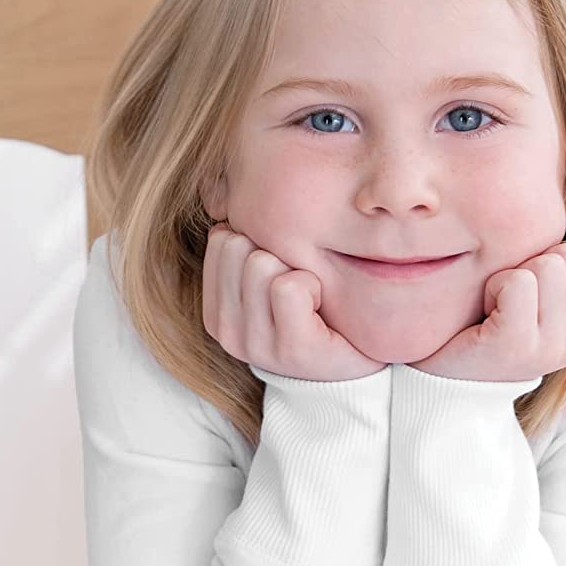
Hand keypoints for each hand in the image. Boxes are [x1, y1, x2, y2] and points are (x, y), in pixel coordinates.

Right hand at [203, 222, 384, 380]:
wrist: (349, 372)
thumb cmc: (312, 314)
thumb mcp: (268, 282)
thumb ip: (247, 246)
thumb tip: (231, 193)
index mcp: (216, 310)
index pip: (221, 239)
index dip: (259, 242)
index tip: (280, 271)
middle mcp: (226, 330)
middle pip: (239, 246)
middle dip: (276, 253)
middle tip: (299, 286)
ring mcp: (255, 344)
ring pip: (262, 263)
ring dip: (297, 270)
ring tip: (311, 298)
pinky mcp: (290, 350)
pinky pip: (289, 286)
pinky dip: (314, 286)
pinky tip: (321, 307)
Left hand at [410, 234, 565, 383]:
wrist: (445, 385)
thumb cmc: (487, 331)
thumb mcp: (538, 303)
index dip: (555, 258)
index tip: (529, 291)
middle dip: (532, 265)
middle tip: (508, 301)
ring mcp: (551, 345)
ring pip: (547, 265)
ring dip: (510, 276)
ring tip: (496, 308)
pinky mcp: (516, 343)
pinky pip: (517, 281)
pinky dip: (493, 287)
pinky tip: (484, 314)